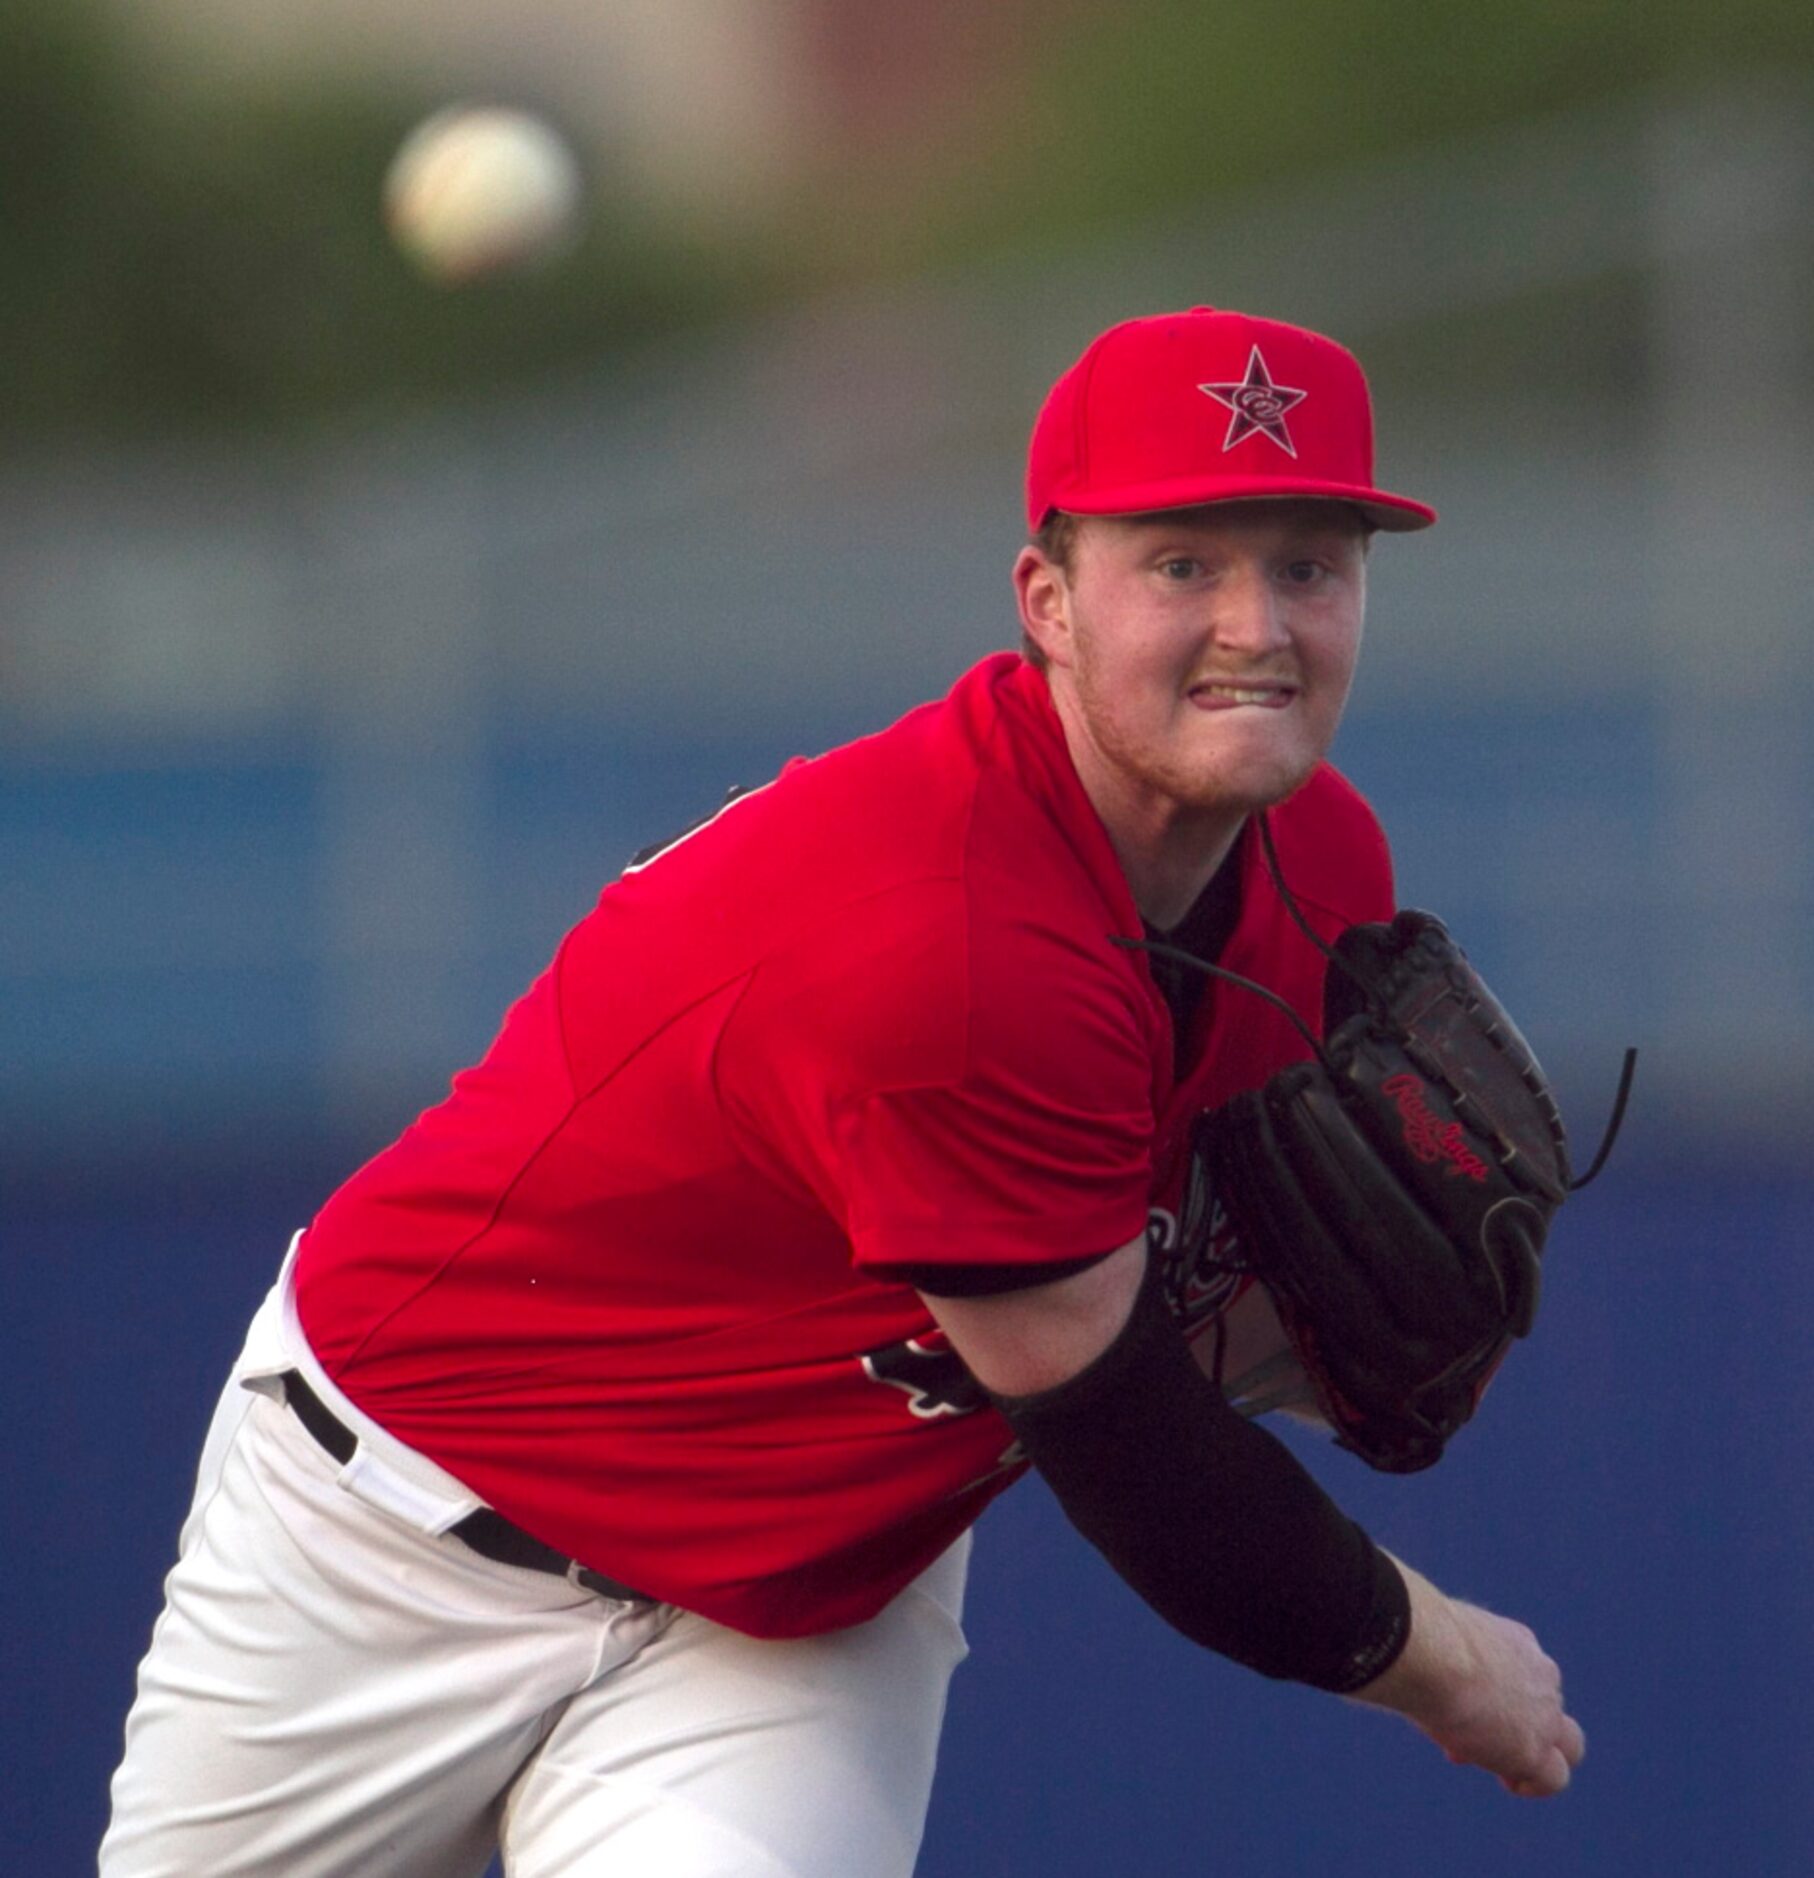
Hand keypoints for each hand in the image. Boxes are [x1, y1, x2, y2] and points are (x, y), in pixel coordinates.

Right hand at [1351, 1557, 1585, 1796]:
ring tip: (1499, 1763)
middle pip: (1545, 1706)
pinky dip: (1532, 1783)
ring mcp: (1542, 1712)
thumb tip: (1364, 1607)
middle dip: (1516, 1723)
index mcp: (1515, 1639)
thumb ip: (1411, 1626)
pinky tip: (1505, 1779)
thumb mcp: (1419, 1624)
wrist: (1428, 1650)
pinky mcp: (1533, 1748)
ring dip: (1537, 1756)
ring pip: (1567, 1744)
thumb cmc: (1408, 1628)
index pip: (1521, 1671)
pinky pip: (1555, 1778)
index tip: (1457, 1701)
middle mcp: (1539, 1672)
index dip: (1494, 1692)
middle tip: (1473, 1732)